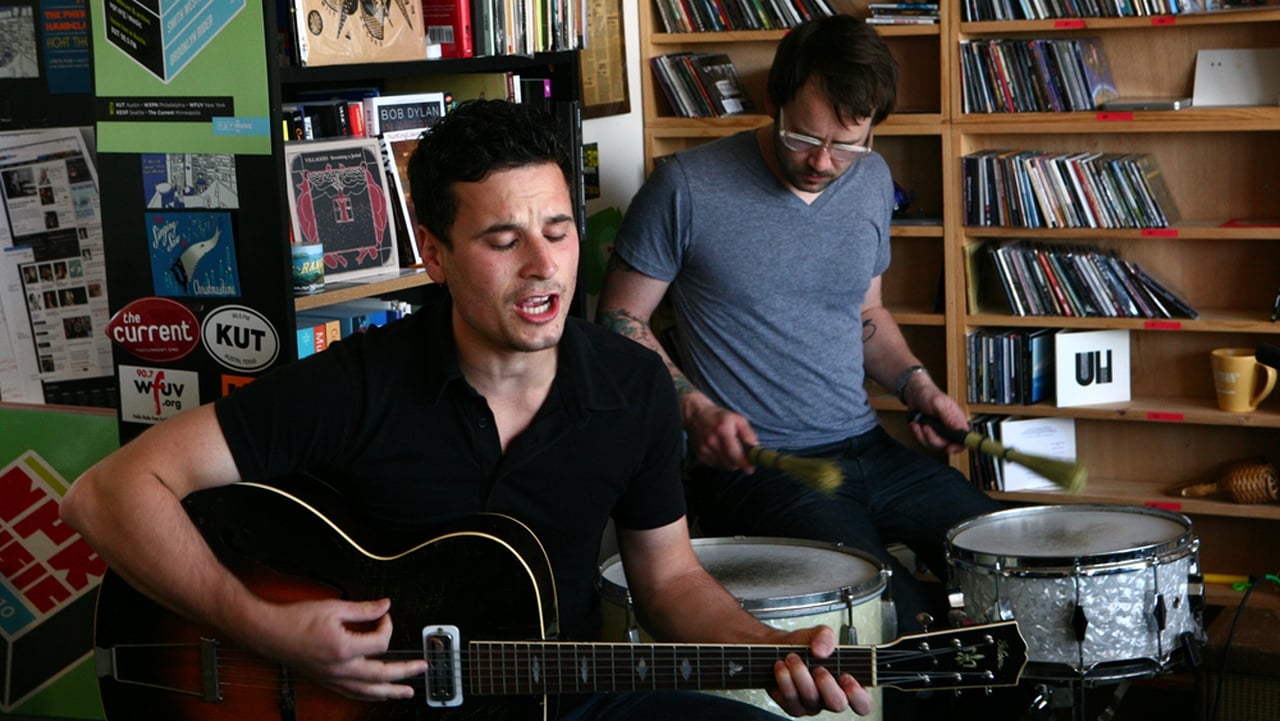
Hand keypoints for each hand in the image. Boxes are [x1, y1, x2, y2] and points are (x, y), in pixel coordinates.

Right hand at [254, 597, 427, 700]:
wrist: (269, 632)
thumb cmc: (296, 620)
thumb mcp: (334, 607)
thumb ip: (363, 609)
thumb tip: (385, 606)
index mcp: (344, 648)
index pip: (381, 642)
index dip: (387, 626)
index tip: (384, 616)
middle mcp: (340, 668)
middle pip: (381, 675)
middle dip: (405, 672)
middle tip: (422, 669)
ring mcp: (332, 678)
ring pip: (367, 691)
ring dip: (390, 692)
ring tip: (406, 692)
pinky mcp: (326, 681)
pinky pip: (352, 693)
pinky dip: (368, 695)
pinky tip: (376, 694)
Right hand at [684, 398, 757, 471]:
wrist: (696, 415)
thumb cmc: (720, 417)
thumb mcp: (738, 419)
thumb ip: (748, 434)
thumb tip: (756, 448)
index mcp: (723, 430)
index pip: (735, 454)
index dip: (745, 464)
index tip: (751, 469)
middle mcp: (712, 441)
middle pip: (730, 463)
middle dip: (739, 463)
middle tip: (743, 457)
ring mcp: (704, 449)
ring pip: (724, 466)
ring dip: (731, 463)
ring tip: (732, 452)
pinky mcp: (699, 455)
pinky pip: (715, 465)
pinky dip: (722, 462)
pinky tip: (722, 452)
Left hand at [769, 626, 872, 716]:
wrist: (779, 648)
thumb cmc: (805, 645)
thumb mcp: (820, 634)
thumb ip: (826, 637)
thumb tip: (821, 650)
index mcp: (848, 685)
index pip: (863, 703)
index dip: (857, 694)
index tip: (846, 677)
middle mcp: (831, 697)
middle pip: (837, 705)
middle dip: (827, 685)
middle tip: (818, 668)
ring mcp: (812, 704)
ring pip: (811, 700)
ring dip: (801, 676)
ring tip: (793, 658)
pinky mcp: (792, 705)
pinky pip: (791, 700)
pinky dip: (785, 680)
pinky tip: (782, 667)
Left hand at [906, 385, 967, 453]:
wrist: (913, 393)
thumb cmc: (928, 394)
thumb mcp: (938, 403)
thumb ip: (948, 416)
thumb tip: (959, 428)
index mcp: (956, 420)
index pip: (963, 439)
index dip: (958, 446)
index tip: (949, 448)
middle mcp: (948, 428)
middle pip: (945, 445)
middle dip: (933, 438)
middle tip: (926, 427)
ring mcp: (938, 432)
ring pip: (932, 445)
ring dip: (922, 435)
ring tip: (919, 424)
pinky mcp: (928, 433)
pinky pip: (922, 442)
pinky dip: (916, 434)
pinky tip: (916, 424)